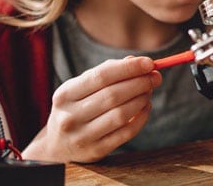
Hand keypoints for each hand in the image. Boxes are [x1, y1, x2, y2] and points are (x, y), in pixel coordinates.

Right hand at [23, 56, 160, 162]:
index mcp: (65, 94)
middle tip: (155, 77)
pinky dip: (141, 118)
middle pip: (113, 95)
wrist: (57, 146)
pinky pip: (126, 132)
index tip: (148, 62)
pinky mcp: (97, 151)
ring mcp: (83, 136)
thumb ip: (106, 72)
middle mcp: (71, 116)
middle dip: (139, 82)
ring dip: (141, 99)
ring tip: (149, 91)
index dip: (128, 68)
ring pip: (121, 114)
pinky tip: (145, 107)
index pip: (101, 76)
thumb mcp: (80, 88)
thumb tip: (135, 61)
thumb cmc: (75, 109)